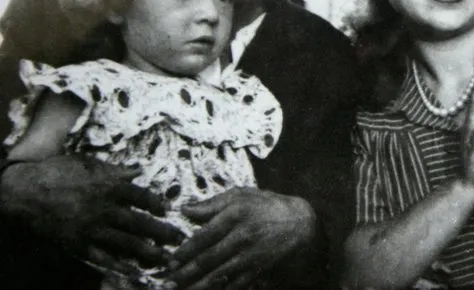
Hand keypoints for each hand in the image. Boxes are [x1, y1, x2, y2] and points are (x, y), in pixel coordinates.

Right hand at [0, 155, 184, 272]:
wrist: (24, 191)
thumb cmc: (57, 172)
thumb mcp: (88, 164)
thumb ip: (115, 170)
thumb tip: (138, 170)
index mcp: (109, 185)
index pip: (141, 196)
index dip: (157, 203)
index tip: (168, 209)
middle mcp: (104, 208)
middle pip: (139, 222)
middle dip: (161, 231)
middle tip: (178, 238)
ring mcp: (91, 228)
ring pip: (125, 242)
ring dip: (147, 251)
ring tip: (163, 257)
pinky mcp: (78, 244)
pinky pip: (102, 257)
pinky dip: (118, 265)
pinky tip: (132, 270)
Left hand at [168, 187, 316, 289]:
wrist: (301, 225)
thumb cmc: (268, 207)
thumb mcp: (243, 196)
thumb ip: (213, 203)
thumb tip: (185, 209)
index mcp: (235, 215)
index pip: (203, 236)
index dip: (185, 251)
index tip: (171, 260)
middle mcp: (241, 236)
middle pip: (207, 259)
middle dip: (185, 273)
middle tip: (168, 282)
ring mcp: (250, 255)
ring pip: (218, 275)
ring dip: (198, 286)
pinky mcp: (258, 270)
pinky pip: (235, 284)